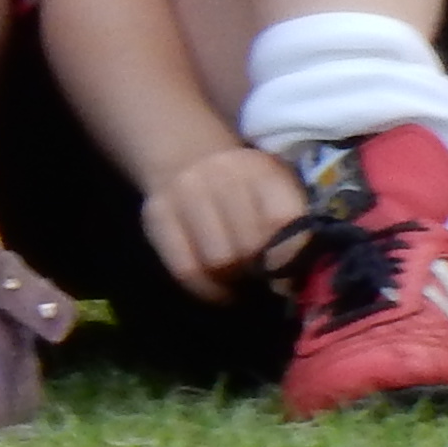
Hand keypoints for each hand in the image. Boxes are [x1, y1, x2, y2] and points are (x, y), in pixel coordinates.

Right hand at [139, 140, 309, 302]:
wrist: (188, 157)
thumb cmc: (246, 187)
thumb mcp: (277, 192)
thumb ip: (291, 228)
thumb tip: (291, 281)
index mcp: (262, 170)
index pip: (281, 220)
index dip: (288, 256)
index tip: (289, 274)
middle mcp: (222, 175)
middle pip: (248, 246)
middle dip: (258, 269)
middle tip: (260, 274)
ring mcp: (185, 193)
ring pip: (217, 262)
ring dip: (231, 280)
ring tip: (237, 275)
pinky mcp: (156, 215)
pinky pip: (184, 270)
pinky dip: (205, 289)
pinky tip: (217, 285)